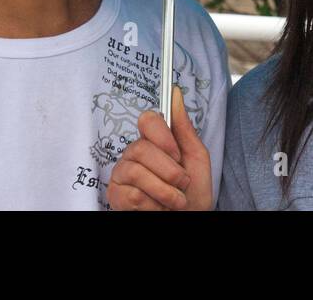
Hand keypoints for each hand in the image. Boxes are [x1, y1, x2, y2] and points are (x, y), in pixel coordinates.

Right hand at [108, 85, 211, 210]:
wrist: (189, 221)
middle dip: (169, 171)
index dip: (162, 136)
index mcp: (154, 142)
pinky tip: (157, 209)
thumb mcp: (196, 158)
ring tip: (174, 201)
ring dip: (165, 192)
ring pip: (137, 173)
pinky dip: (153, 206)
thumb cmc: (193, 193)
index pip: (147, 120)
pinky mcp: (116, 195)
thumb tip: (175, 92)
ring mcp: (122, 175)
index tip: (177, 154)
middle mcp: (134, 155)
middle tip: (182, 184)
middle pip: (142, 148)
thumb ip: (184, 127)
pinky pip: (132, 195)